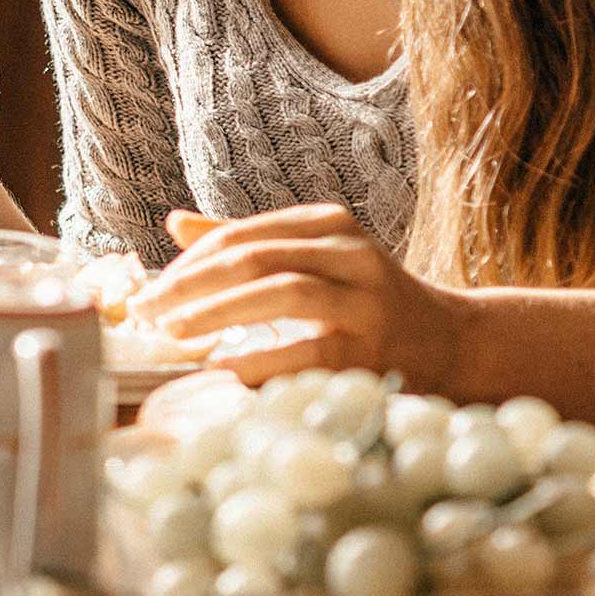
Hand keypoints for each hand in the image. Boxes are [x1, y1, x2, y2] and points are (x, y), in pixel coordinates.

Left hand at [128, 203, 477, 386]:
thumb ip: (248, 242)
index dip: (186, 264)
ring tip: (171, 334)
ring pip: (280, 294)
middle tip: (144, 313)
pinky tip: (218, 371)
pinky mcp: (371, 350)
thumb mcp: (314, 258)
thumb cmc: (364, 300)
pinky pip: (304, 352)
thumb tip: (175, 224)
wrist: (450, 342)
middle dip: (188, 287)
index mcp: (328, 224)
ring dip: (215, 315)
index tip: (147, 292)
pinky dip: (256, 361)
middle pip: (252, 258)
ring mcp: (365, 301)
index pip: (239, 236)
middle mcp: (350, 254)